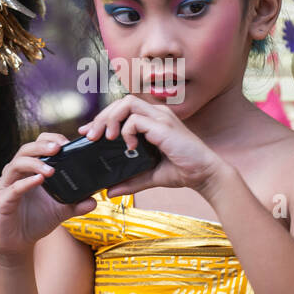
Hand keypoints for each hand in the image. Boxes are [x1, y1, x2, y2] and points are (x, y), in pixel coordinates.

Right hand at [0, 132, 95, 255]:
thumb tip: (94, 200)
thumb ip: (76, 204)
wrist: (17, 243)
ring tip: (52, 169)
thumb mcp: (60, 211)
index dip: (51, 140)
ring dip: (35, 163)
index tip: (68, 142)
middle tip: (59, 148)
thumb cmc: (36, 221)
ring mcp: (7, 185)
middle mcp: (17, 173)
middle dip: (42, 146)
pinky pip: (14, 188)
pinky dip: (26, 183)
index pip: (38, 145)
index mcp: (31, 169)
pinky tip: (38, 180)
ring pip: (17, 164)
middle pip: (26, 149)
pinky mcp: (3, 200)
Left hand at [76, 95, 227, 198]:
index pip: (122, 109)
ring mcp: (160, 117)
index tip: (88, 133)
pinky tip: (130, 146)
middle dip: (101, 117)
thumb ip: (130, 181)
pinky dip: (127, 131)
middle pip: (121, 102)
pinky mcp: (163, 125)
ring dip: (111, 119)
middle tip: (91, 136)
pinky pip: (136, 119)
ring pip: (126, 103)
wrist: (205, 175)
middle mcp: (156, 114)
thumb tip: (110, 191)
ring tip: (106, 138)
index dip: (103, 118)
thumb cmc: (182, 171)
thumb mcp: (150, 176)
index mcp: (153, 120)